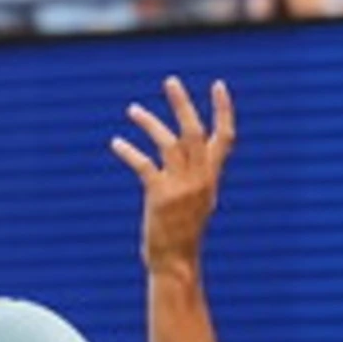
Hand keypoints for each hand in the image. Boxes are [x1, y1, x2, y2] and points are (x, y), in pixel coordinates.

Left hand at [112, 77, 236, 275]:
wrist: (176, 261)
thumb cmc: (183, 231)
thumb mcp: (199, 199)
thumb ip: (198, 173)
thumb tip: (190, 148)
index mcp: (212, 177)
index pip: (226, 137)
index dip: (224, 110)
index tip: (218, 85)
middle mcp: (200, 179)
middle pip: (195, 132)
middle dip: (183, 104)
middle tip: (170, 80)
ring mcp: (181, 187)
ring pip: (168, 143)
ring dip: (149, 123)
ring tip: (132, 109)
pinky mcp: (160, 196)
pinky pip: (144, 165)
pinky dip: (129, 151)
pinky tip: (116, 142)